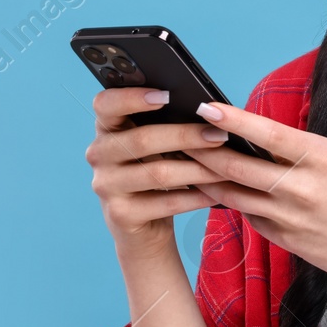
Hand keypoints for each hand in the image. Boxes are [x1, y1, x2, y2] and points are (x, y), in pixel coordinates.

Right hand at [84, 87, 234, 259]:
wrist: (143, 231)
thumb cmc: (156, 177)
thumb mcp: (157, 149)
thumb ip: (167, 126)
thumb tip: (208, 110)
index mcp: (106, 129)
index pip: (105, 104)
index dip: (132, 97)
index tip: (167, 94)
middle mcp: (99, 155)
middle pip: (142, 139)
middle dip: (186, 136)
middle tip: (220, 136)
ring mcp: (106, 186)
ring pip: (158, 173)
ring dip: (199, 169)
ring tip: (227, 166)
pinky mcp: (120, 215)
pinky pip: (166, 203)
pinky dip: (196, 198)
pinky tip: (217, 193)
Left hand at [183, 100, 326, 287]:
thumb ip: (299, 151)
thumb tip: (255, 137)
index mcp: (321, 157)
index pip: (267, 132)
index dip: (232, 119)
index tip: (205, 106)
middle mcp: (303, 187)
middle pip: (238, 166)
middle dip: (202, 150)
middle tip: (178, 135)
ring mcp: (291, 217)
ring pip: (233, 194)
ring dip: (206, 178)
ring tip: (184, 163)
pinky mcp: (285, 240)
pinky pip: (249, 217)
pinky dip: (233, 202)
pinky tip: (219, 191)